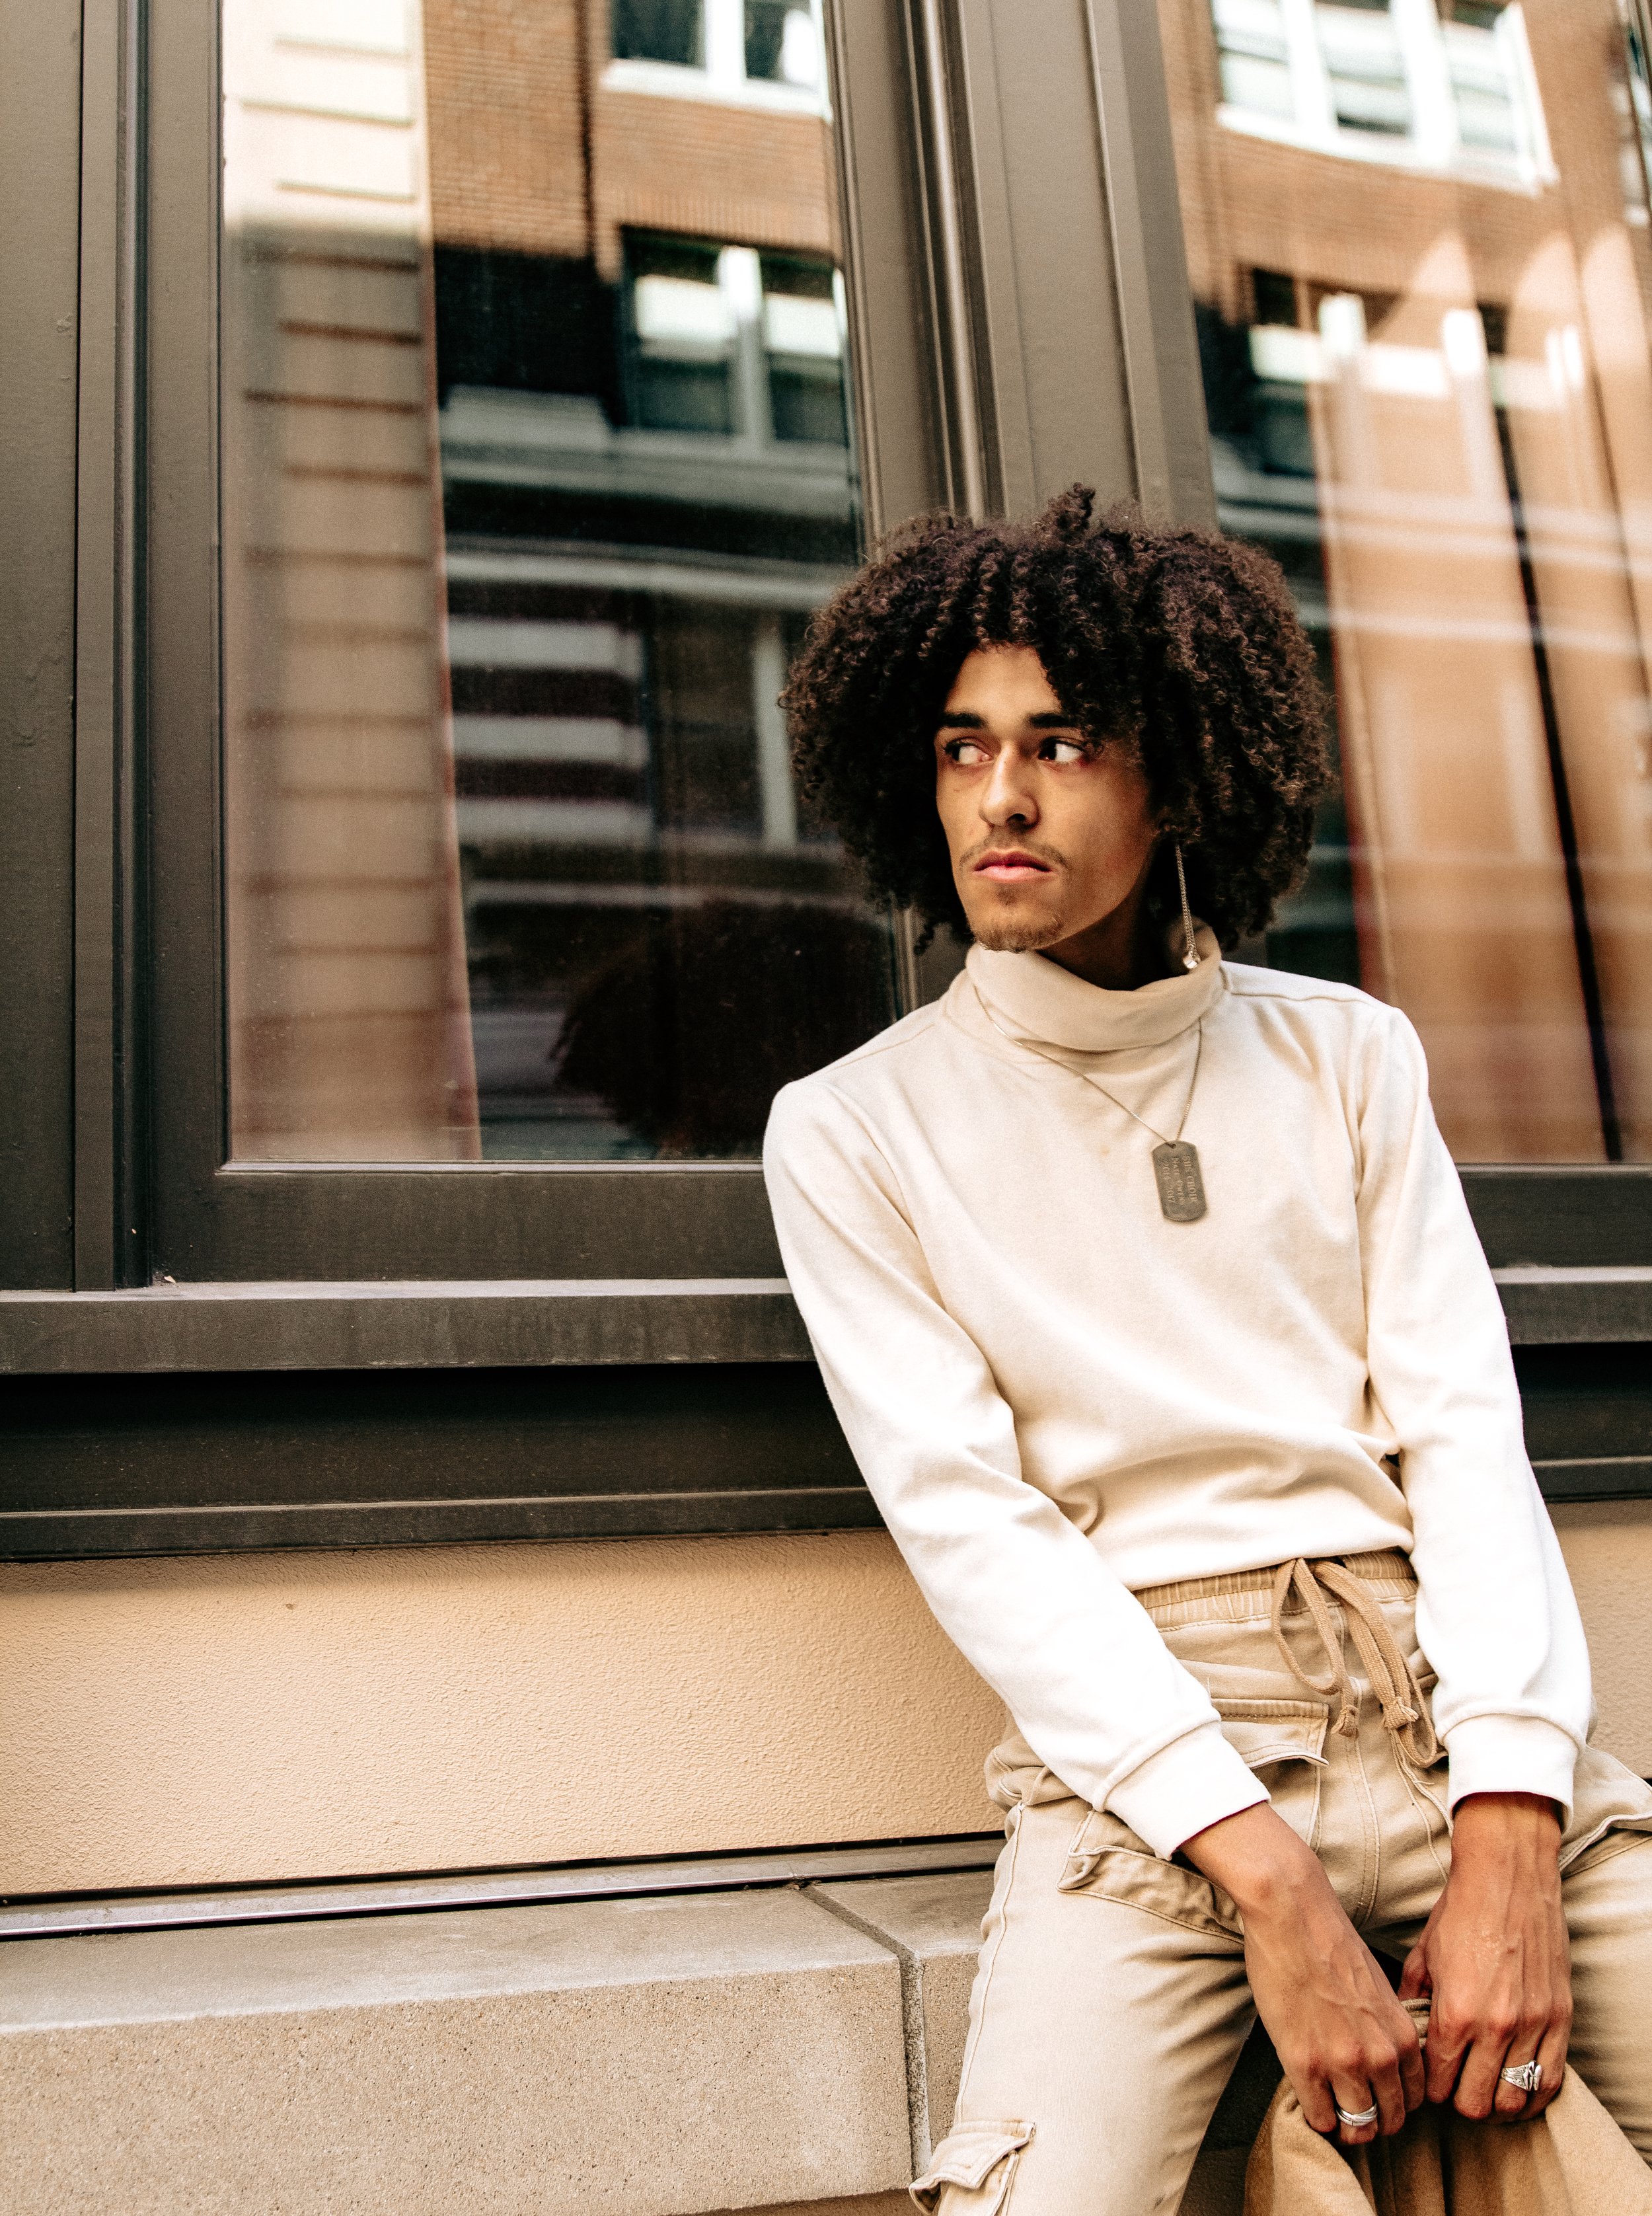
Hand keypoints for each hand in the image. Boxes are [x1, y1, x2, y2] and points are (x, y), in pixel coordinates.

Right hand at [1184, 1802, 1423, 2146]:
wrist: (1293, 1914)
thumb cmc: (1331, 1942)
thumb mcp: (1379, 1989)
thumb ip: (1387, 2029)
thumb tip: (1385, 2061)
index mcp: (1402, 2036)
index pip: (1415, 2099)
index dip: (1394, 2102)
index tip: (1375, 2094)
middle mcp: (1380, 2056)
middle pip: (1390, 2122)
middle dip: (1372, 2120)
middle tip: (1350, 2105)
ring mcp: (1343, 2062)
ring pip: (1358, 2128)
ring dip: (1344, 2124)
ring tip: (1329, 2106)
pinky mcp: (1304, 2063)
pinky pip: (1319, 2119)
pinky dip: (1315, 2117)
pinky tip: (1307, 2096)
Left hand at [1398, 1791, 1569, 2121]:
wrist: (1507, 1878)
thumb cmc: (1461, 1912)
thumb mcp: (1423, 1955)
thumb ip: (1411, 2000)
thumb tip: (1404, 2034)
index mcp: (1455, 2012)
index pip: (1439, 2084)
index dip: (1431, 2088)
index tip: (1430, 2079)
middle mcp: (1495, 2026)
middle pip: (1476, 2103)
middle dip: (1461, 2100)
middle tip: (1456, 2084)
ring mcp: (1532, 2025)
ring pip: (1515, 2101)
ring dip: (1498, 2102)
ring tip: (1486, 2086)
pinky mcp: (1559, 2019)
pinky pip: (1551, 2081)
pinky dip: (1533, 2094)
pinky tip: (1518, 2085)